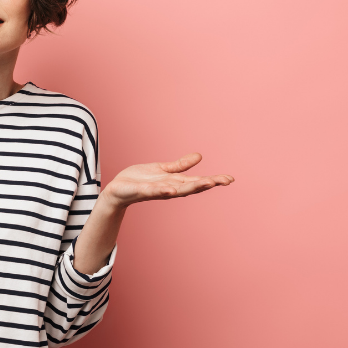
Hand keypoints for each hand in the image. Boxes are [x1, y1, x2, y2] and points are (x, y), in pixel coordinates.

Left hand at [102, 152, 233, 207]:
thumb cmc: (139, 180)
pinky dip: (163, 190)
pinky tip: (172, 189)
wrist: (117, 190)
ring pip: (176, 190)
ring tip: (206, 183)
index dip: (214, 180)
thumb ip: (180, 165)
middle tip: (223, 181)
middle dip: (207, 183)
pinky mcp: (142, 191)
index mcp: (175, 182)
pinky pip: (154, 191)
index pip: (197, 181)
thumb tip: (199, 157)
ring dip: (191, 187)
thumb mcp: (163, 170)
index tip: (230, 179)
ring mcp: (156, 190)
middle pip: (191, 186)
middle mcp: (169, 188)